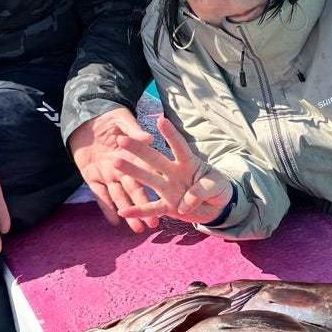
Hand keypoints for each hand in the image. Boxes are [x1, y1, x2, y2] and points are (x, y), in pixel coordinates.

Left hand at [68, 108, 160, 231]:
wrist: (84, 116)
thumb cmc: (109, 115)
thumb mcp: (121, 120)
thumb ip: (133, 130)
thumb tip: (148, 138)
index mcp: (133, 154)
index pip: (149, 171)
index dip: (159, 185)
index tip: (169, 198)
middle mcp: (123, 167)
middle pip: (136, 189)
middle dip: (145, 207)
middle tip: (154, 225)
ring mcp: (107, 173)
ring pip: (120, 196)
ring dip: (129, 212)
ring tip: (139, 229)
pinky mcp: (92, 176)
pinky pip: (99, 194)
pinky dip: (106, 207)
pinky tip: (114, 221)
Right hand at [109, 116, 233, 225]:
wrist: (217, 207)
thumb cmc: (217, 188)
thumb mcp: (216, 184)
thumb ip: (202, 189)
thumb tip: (183, 203)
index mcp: (188, 162)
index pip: (179, 146)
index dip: (171, 134)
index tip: (161, 120)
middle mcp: (174, 172)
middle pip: (155, 159)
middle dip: (139, 150)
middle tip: (122, 140)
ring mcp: (168, 188)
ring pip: (148, 179)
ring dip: (133, 172)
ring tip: (115, 163)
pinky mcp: (167, 206)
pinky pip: (151, 208)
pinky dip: (138, 211)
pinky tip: (123, 211)